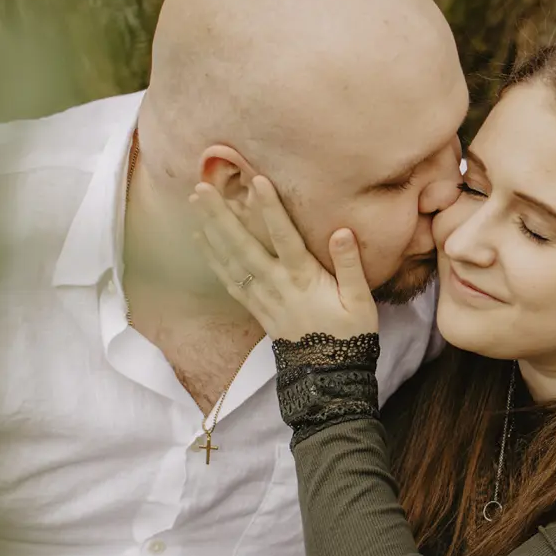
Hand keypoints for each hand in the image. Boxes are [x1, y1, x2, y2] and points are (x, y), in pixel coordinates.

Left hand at [191, 176, 377, 341]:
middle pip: (244, 245)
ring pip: (230, 260)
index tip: (258, 180)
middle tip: (202, 187)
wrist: (328, 375)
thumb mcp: (360, 301)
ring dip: (211, 230)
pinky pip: (229, 280)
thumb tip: (342, 231)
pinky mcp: (256, 308)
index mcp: (304, 279)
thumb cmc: (349, 335)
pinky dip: (212, 258)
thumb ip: (350, 265)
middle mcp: (277, 284)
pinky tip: (201, 239)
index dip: (271, 209)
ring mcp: (263, 297)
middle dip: (222, 215)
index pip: (285, 237)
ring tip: (195, 203)